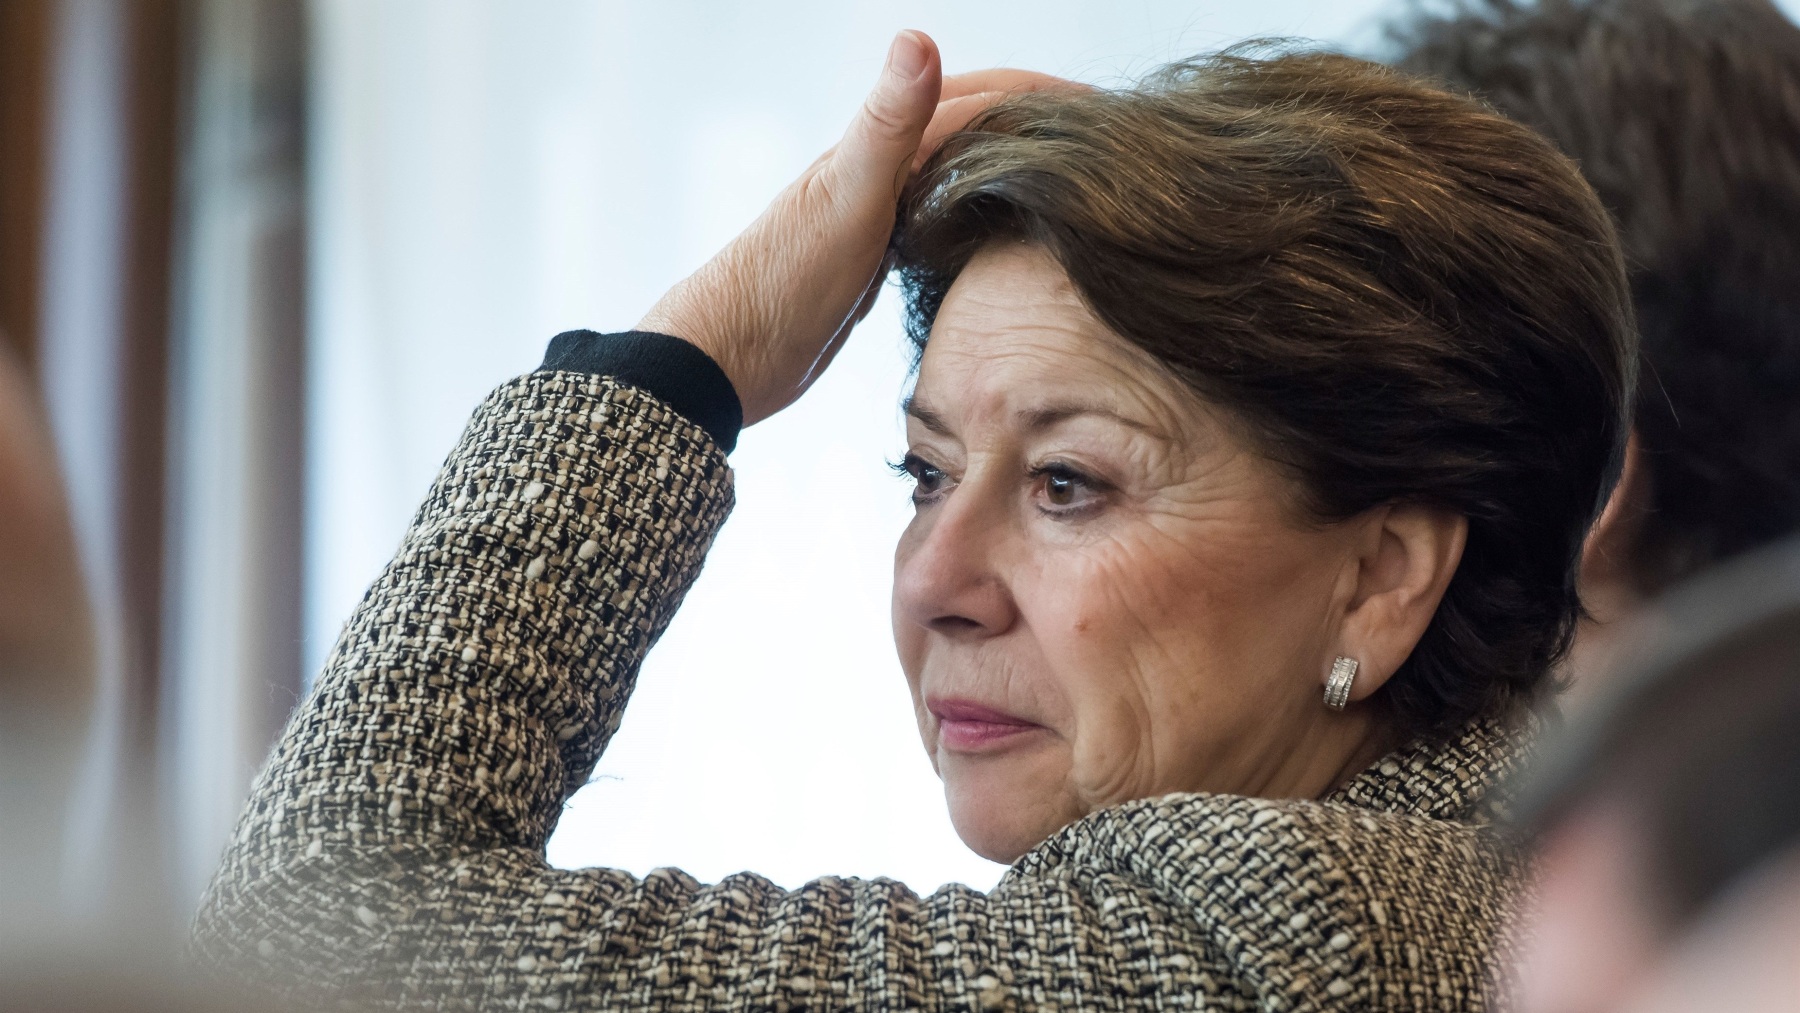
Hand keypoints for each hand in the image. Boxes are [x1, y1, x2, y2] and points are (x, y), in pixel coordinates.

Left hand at [637, 35, 1085, 426]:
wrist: (727, 357)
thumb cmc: (781, 281)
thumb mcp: (847, 196)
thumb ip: (888, 123)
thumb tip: (918, 37)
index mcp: (879, 146)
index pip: (978, 99)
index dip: (1042, 95)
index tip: (1106, 107)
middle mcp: (879, 169)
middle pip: (972, 128)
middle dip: (1035, 124)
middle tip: (1102, 142)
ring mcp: (876, 214)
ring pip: (959, 173)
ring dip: (1011, 165)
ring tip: (1067, 180)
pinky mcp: (874, 259)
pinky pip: (942, 219)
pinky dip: (979, 212)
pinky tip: (998, 236)